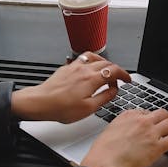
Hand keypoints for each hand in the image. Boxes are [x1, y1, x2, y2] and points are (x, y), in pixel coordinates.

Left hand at [11, 52, 130, 123]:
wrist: (40, 103)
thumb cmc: (61, 108)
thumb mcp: (88, 109)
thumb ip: (105, 97)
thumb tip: (114, 90)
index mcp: (92, 79)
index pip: (114, 71)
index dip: (124, 74)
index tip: (127, 79)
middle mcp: (84, 69)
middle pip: (107, 63)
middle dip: (116, 70)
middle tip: (118, 81)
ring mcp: (75, 66)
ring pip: (95, 58)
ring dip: (104, 63)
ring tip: (106, 72)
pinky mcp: (67, 67)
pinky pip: (83, 58)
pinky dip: (92, 62)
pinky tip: (89, 69)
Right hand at [81, 108, 167, 166]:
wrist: (104, 163)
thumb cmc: (103, 152)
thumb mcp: (110, 130)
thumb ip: (122, 127)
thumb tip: (127, 131)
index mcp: (128, 115)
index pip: (146, 111)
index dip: (152, 117)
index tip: (155, 121)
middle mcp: (141, 120)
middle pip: (161, 113)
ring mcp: (150, 132)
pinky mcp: (157, 146)